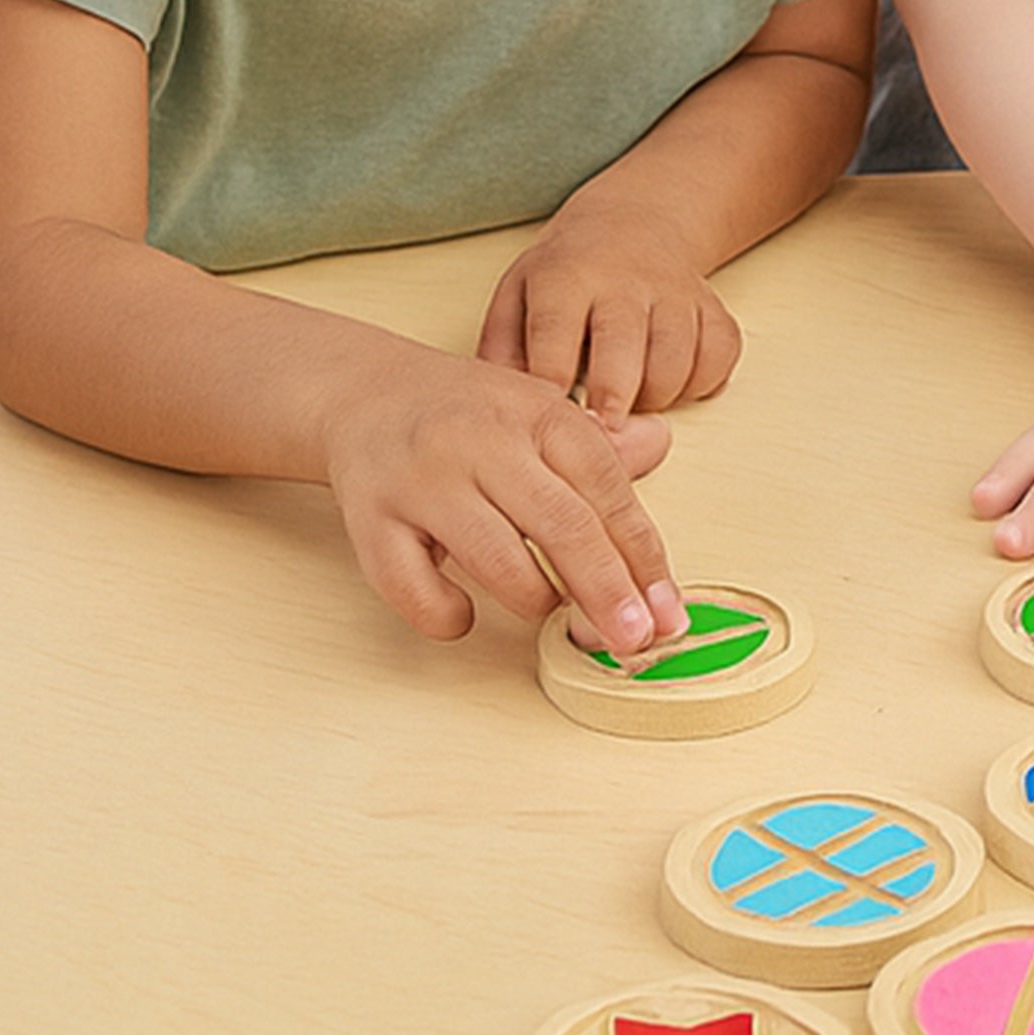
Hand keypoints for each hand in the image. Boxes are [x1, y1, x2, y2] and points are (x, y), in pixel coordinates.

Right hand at [322, 355, 688, 645]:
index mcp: (538, 415)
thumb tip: (660, 444)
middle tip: (636, 640)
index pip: (608, 488)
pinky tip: (464, 613)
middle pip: (563, 526)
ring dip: (536, 601)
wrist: (364, 394)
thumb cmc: (466, 413)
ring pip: (496, 560)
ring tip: (551, 611)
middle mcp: (482, 443)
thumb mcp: (539, 410)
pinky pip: (414, 589)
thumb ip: (599, 446)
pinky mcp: (371, 522)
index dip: (644, 556)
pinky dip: (447, 615)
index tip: (669, 610)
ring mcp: (424, 483)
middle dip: (608, 592)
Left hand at [478, 203, 742, 425]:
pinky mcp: (713, 308)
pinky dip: (701, 382)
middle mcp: (624, 281)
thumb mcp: (517, 292)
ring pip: (677, 359)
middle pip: (623, 347)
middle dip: (611, 398)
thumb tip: (504, 411)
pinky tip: (672, 383)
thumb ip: (502, 350)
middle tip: (601, 431)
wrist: (635, 220)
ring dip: (655, 397)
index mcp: (567, 276)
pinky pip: (719, 356)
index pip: (555, 333)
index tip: (548, 419)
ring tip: (630, 404)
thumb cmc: (568, 272)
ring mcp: (675, 293)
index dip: (550, 383)